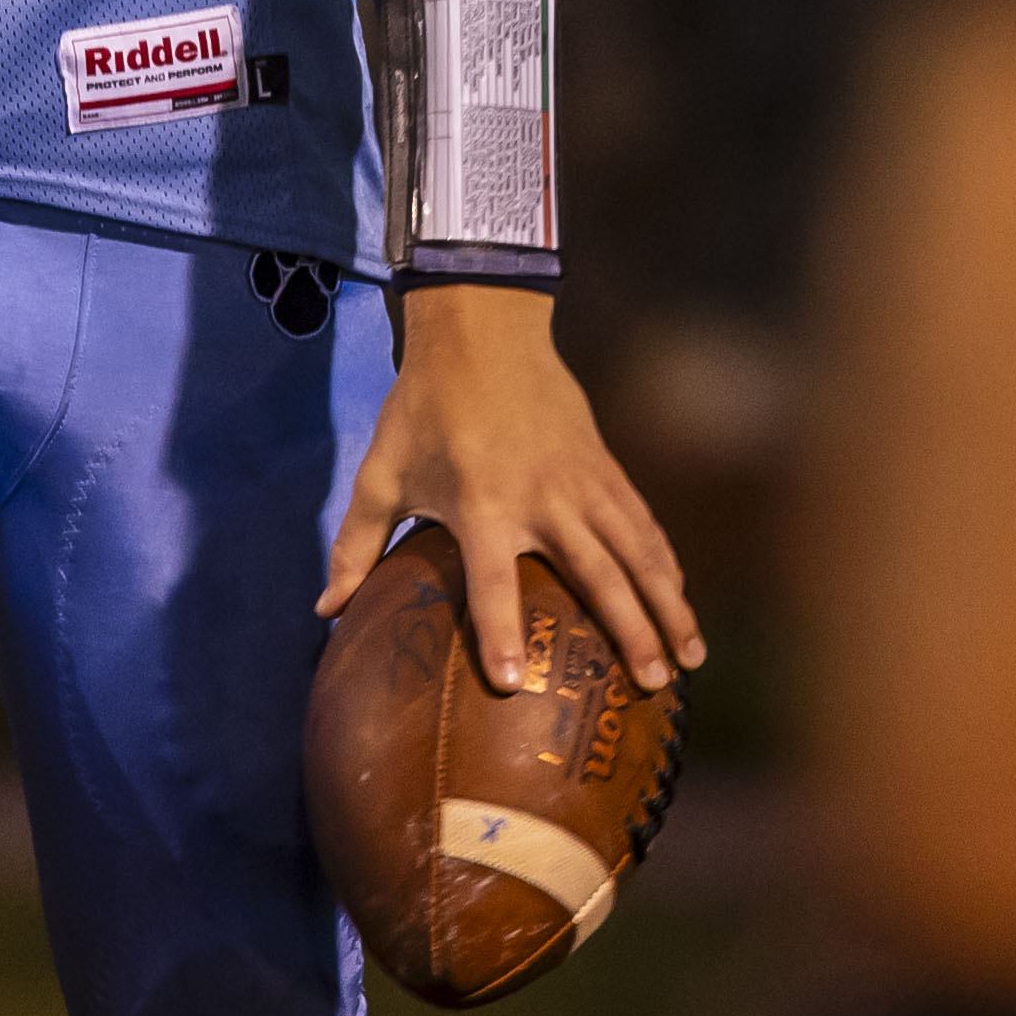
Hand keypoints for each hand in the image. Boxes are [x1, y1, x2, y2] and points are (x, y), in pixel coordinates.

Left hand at [321, 285, 701, 694]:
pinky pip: (643, 523)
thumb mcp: (380, 472)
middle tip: (652, 684)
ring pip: (637, 552)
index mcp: (481, 503)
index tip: (516, 685)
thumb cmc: (423, 407)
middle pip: (595, 573)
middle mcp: (542, 498)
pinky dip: (666, 562)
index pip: (491, 581)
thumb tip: (324, 610)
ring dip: (667, 605)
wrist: (482, 330)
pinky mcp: (605, 467)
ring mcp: (582, 482)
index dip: (500, 632)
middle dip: (629, 631)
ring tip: (690, 661)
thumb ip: (354, 544)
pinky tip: (680, 599)